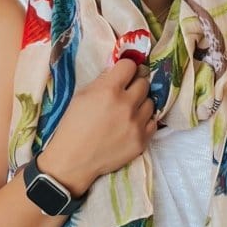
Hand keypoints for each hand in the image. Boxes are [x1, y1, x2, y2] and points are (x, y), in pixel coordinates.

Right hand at [39, 59, 156, 193]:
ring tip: (128, 111)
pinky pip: (153, 122)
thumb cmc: (73, 126)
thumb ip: (102, 81)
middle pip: (144, 83)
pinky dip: (144, 122)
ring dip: (141, 104)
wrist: (74, 160)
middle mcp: (126, 104)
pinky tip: (132, 124)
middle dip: (135, 85)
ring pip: (151, 102)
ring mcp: (136, 123)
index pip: (130, 66)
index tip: (123, 75)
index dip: (126, 69)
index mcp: (108, 90)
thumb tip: (118, 71)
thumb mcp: (82, 96)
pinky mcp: (142, 140)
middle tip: (126, 93)